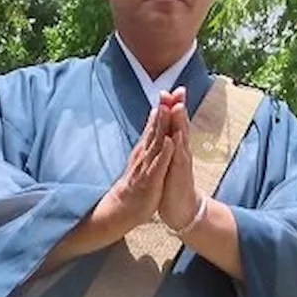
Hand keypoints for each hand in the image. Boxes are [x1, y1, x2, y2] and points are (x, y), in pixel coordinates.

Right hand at [106, 102, 174, 228]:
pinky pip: (158, 165)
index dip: (165, 107)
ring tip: (168, 109)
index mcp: (146, 147)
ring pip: (156, 143)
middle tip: (169, 91)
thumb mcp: (145, 155)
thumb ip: (151, 134)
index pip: (156, 123)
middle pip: (155, 128)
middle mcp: (145, 153)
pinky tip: (169, 142)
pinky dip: (164, 153)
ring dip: (162, 126)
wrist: (124, 207)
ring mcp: (146, 165)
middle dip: (163, 110)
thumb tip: (157, 112)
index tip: (173, 89)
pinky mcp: (150, 180)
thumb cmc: (137, 180)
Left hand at [157, 93, 199, 231]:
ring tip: (178, 106)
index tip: (170, 89)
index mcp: (176, 147)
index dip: (173, 106)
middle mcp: (181, 151)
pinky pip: (179, 159)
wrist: (182, 208)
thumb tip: (168, 128)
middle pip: (180, 125)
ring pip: (181, 138)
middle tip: (178, 90)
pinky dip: (177, 147)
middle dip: (178, 108)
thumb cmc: (174, 183)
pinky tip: (175, 137)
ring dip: (180, 122)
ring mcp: (182, 162)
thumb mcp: (171, 160)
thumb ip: (171, 143)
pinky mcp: (180, 175)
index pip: (175, 123)